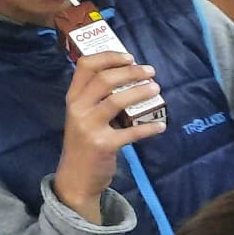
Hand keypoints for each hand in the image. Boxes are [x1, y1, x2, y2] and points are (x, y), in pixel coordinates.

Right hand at [53, 52, 164, 223]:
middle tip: (150, 72)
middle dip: (130, 72)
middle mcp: (78, 109)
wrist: (76, 177)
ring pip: (116, 100)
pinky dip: (148, 128)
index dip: (109, 57)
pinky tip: (161, 125)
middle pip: (104, 79)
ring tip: (157, 89)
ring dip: (140, 92)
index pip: (86, 66)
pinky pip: (131, 133)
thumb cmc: (84, 143)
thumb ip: (96, 99)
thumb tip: (128, 79)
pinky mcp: (103, 145)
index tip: (130, 57)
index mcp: (73, 98)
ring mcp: (89, 127)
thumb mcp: (83, 117)